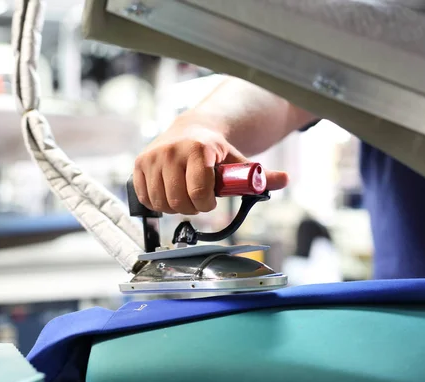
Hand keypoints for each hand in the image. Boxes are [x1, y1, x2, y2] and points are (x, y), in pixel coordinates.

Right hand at [133, 114, 288, 214]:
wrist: (190, 130)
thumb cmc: (215, 151)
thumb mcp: (238, 162)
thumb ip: (260, 175)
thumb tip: (285, 179)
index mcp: (198, 149)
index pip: (198, 191)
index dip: (206, 204)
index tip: (210, 201)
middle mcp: (172, 150)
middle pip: (179, 201)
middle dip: (192, 208)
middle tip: (198, 201)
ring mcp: (153, 157)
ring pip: (161, 202)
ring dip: (174, 207)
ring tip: (184, 196)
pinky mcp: (139, 164)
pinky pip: (145, 197)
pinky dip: (157, 202)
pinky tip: (168, 193)